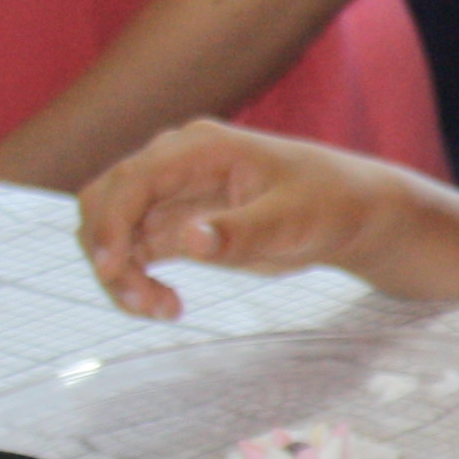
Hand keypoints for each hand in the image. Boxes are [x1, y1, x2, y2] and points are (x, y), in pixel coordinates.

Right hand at [73, 119, 392, 318]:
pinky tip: (166, 307)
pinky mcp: (177, 225)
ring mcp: (172, 195)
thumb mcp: (294, 220)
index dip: (111, 222)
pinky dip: (136, 279)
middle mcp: (175, 165)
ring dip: (121, 272)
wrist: (352, 213)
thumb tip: (190, 240)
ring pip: (113, 231)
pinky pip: (134, 251)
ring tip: (161, 310)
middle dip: (109, 251)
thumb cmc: (330, 204)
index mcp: (201, 148)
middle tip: (142, 302)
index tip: (113, 269)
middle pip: (106, 201)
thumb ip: (243, 231)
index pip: (133, 179)